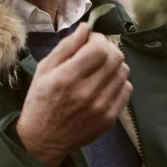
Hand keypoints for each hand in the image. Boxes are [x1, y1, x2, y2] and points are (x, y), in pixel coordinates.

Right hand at [15, 23, 132, 166]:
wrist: (44, 138)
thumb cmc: (40, 101)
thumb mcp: (44, 70)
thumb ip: (65, 47)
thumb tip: (85, 28)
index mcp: (67, 78)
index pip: (99, 48)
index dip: (98, 38)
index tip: (90, 40)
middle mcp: (86, 92)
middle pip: (115, 58)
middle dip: (107, 48)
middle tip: (96, 52)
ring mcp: (101, 107)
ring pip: (123, 71)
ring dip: (113, 64)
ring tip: (98, 69)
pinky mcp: (110, 118)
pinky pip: (126, 89)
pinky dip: (118, 81)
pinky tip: (103, 83)